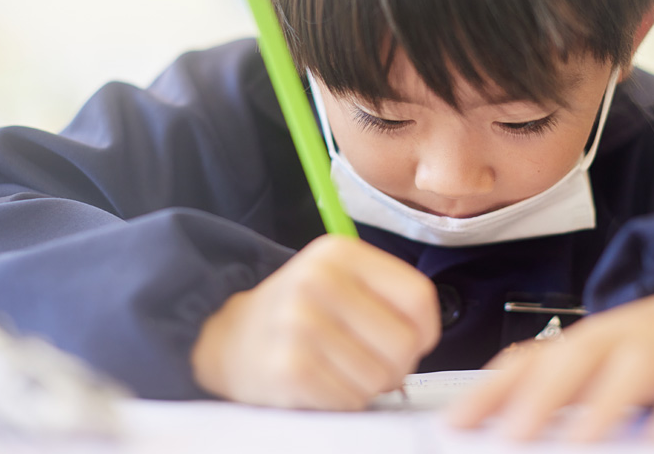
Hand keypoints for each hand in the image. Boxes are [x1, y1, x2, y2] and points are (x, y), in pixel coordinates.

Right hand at [191, 235, 440, 409]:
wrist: (229, 338)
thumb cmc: (301, 314)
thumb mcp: (341, 280)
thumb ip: (387, 297)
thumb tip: (423, 338)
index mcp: (340, 253)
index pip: (418, 297)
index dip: (424, 330)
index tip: (409, 340)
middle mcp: (318, 280)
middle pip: (403, 343)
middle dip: (396, 365)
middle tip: (369, 362)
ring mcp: (299, 323)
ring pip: (379, 378)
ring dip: (366, 386)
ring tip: (338, 369)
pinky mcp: (288, 367)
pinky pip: (349, 400)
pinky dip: (342, 401)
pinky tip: (320, 384)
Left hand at [447, 277, 653, 441]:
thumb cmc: (651, 346)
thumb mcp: (596, 360)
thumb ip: (546, 384)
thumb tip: (482, 414)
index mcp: (586, 343)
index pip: (529, 362)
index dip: (491, 392)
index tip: (456, 424)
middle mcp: (622, 341)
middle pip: (576, 359)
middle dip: (541, 396)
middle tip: (512, 435)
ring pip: (636, 368)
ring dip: (606, 402)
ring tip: (580, 440)